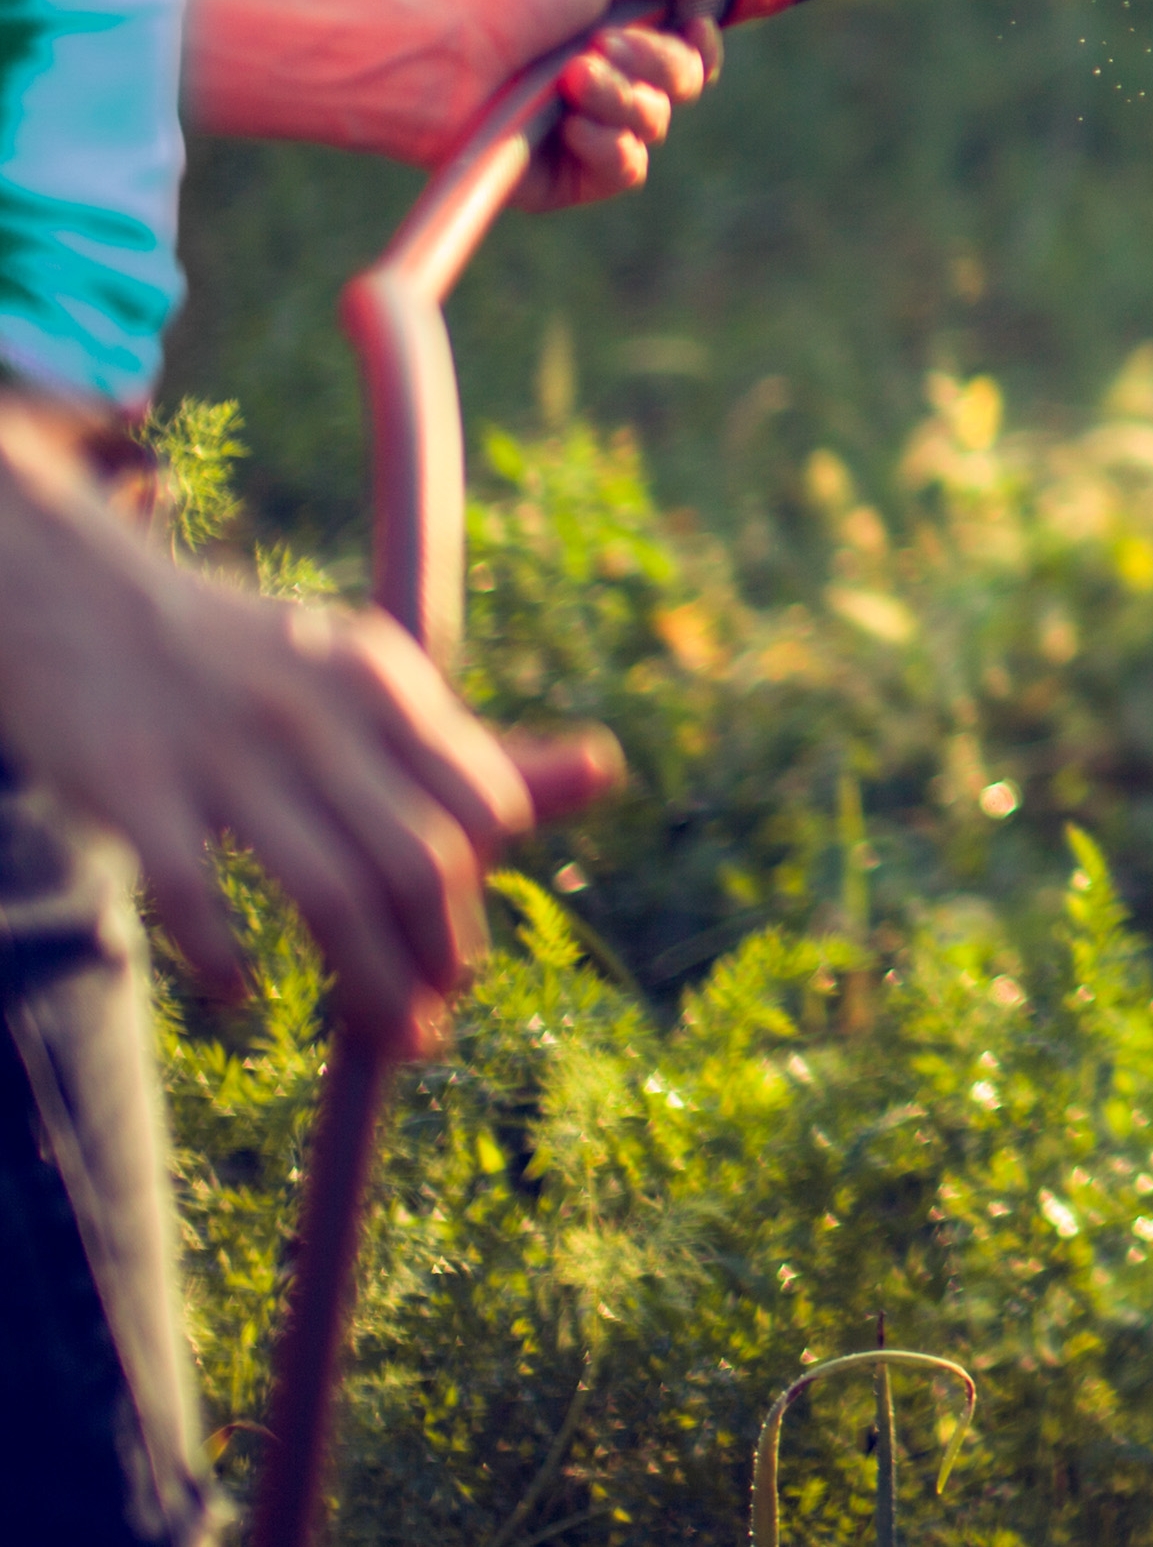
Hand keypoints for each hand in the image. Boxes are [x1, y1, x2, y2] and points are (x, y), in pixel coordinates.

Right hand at [0, 402, 618, 1052]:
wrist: (67, 596)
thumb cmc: (235, 658)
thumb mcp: (358, 675)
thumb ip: (461, 742)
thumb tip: (603, 772)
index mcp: (382, 678)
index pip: (479, 804)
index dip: (477, 894)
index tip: (457, 955)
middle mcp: (317, 709)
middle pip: (418, 860)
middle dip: (439, 956)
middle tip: (432, 1021)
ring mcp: (225, 749)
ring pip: (331, 892)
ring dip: (368, 983)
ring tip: (385, 1037)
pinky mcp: (134, 785)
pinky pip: (198, 898)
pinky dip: (228, 961)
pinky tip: (245, 995)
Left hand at [189, 0, 754, 201]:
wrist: (437, 60)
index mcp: (618, 24)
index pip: (698, 43)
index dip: (700, 34)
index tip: (684, 17)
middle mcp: (608, 76)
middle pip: (688, 81)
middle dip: (655, 61)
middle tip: (598, 44)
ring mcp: (589, 127)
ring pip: (659, 123)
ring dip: (621, 96)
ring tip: (568, 80)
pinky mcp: (568, 176)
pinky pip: (627, 168)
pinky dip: (607, 143)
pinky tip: (570, 125)